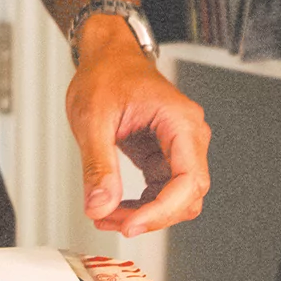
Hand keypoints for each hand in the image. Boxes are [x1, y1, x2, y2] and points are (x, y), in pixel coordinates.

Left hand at [65, 19, 210, 237]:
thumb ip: (98, 165)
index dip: (161, 210)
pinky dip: (141, 205)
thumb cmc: (106, 73)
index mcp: (179, 120)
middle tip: (111, 221)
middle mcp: (188, 134)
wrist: (106, 56)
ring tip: (106, 214)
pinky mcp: (165, 155)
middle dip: (151, 216)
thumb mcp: (93, 118)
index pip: (187, 180)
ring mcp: (179, 146)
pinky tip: (114, 205)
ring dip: (145, 214)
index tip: (130, 224)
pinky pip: (162, 191)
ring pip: (176, 199)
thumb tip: (101, 205)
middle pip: (187, 195)